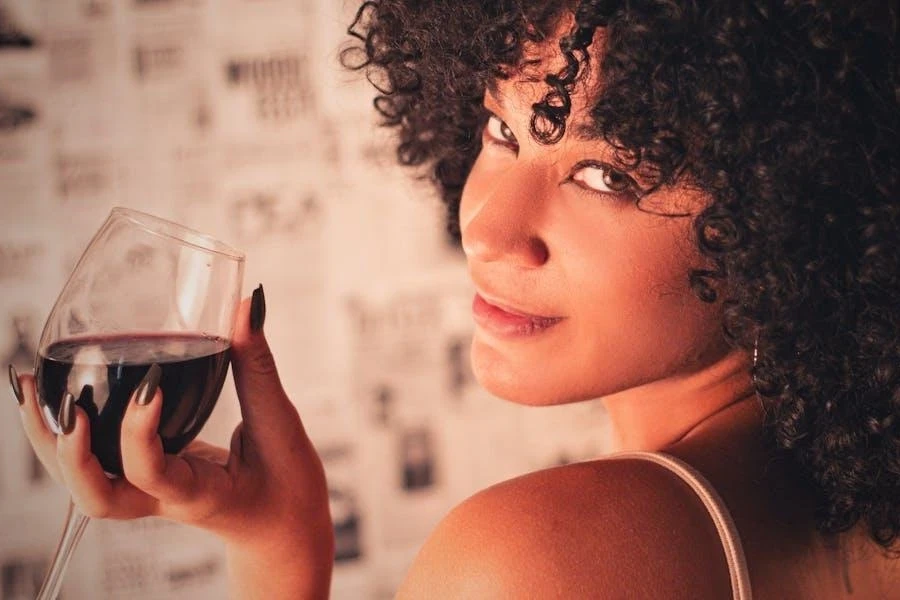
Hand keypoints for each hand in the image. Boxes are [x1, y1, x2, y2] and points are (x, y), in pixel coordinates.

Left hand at [13, 289, 333, 594]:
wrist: (283, 531)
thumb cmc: (287, 486)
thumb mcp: (281, 425)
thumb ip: (258, 365)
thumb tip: (248, 304)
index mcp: (198, 494)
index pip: (151, 472)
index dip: (139, 431)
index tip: (152, 382)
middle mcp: (162, 498)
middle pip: (93, 495)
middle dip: (67, 451)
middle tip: (66, 401)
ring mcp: (148, 493)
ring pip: (82, 483)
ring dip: (49, 439)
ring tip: (30, 384)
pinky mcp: (146, 480)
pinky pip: (96, 463)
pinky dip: (69, 432)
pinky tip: (59, 396)